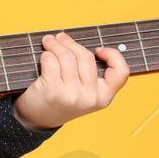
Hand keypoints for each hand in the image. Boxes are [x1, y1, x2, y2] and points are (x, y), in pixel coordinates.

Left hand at [12, 31, 128, 131]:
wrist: (38, 119)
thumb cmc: (61, 98)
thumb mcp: (84, 92)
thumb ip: (89, 72)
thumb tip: (77, 41)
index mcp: (104, 97)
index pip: (121, 72)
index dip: (113, 55)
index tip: (98, 50)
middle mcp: (90, 98)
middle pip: (86, 57)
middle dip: (70, 43)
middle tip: (59, 38)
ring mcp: (72, 95)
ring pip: (66, 57)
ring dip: (55, 45)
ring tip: (48, 42)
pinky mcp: (52, 91)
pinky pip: (51, 61)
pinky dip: (46, 54)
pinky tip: (43, 57)